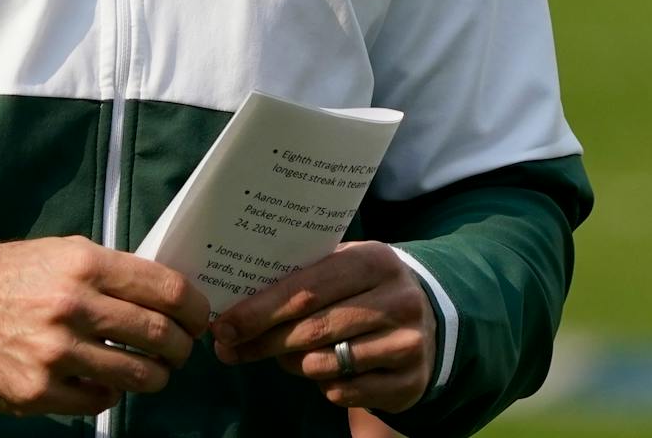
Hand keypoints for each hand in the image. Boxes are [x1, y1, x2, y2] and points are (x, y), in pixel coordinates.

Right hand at [0, 236, 210, 416]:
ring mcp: (57, 352)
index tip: (199, 316)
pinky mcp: (41, 390)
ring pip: (138, 374)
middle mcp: (72, 306)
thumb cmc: (12, 279)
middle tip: (182, 350)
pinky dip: (112, 394)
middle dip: (182, 347)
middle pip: (160, 335)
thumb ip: (110, 271)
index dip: (195, 307)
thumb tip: (165, 294)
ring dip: (156, 376)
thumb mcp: (60, 254)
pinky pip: (101, 401)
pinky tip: (105, 382)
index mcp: (83, 265)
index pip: (166, 289)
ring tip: (153, 371)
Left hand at [210, 241, 434, 412]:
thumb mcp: (341, 267)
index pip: (306, 289)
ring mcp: (407, 344)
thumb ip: (298, 278)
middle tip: (230, 348)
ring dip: (292, 363)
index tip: (224, 325)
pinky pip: (342, 392)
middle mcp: (397, 300)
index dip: (259, 310)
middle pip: (311, 329)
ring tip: (285, 354)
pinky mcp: (409, 382)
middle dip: (263, 341)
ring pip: (323, 364)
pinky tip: (323, 369)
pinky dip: (322, 384)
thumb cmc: (363, 287)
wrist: (427, 318)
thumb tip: (233, 308)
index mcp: (374, 260)